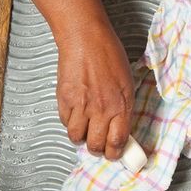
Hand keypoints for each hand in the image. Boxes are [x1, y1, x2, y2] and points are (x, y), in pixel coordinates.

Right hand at [55, 17, 133, 160]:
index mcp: (121, 104)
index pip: (118, 142)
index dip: (115, 153)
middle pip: (97, 145)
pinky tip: (75, 113)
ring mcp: (81, 106)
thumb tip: (121, 126)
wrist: (85, 38)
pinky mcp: (64, 100)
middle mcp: (101, 109)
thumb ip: (123, 106)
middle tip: (98, 144)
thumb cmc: (108, 53)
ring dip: (81, 137)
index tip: (114, 153)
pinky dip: (69, 122)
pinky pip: (65, 122)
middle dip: (98, 149)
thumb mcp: (126, 81)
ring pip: (77, 138)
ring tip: (85, 129)